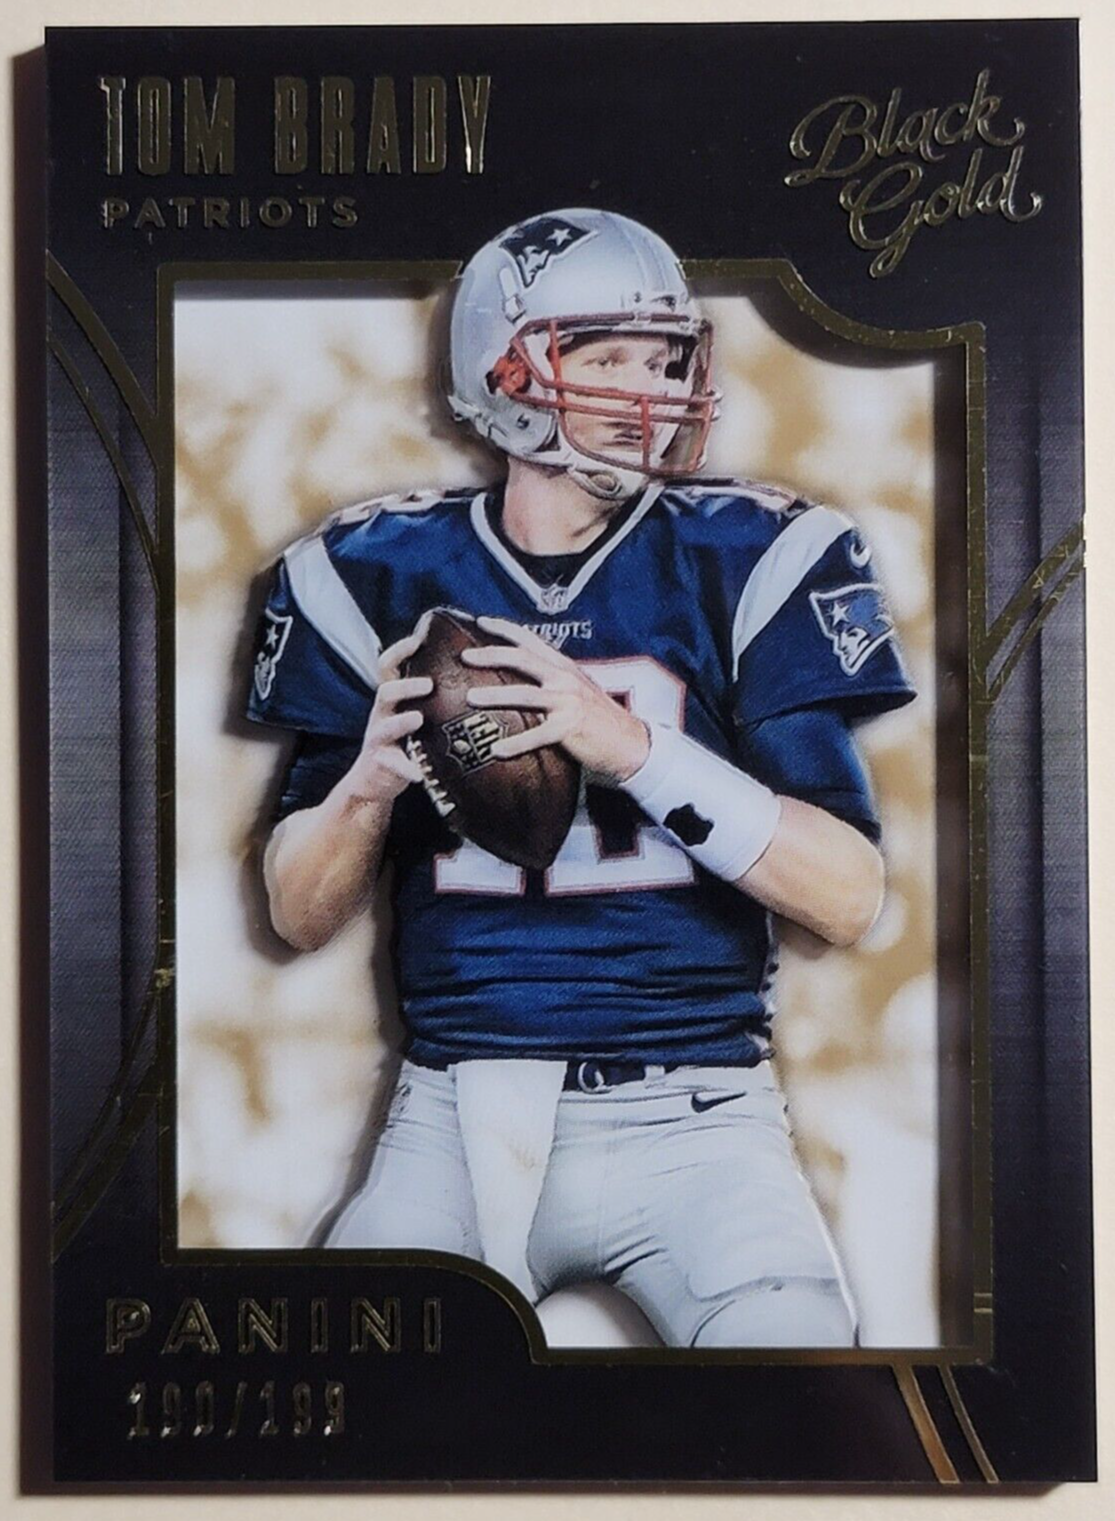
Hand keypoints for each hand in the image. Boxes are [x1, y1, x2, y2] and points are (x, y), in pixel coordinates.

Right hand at [346, 628, 431, 805]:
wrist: (375, 781)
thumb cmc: (404, 741)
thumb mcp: (413, 713)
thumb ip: (431, 696)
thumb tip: (472, 672)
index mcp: (392, 699)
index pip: (389, 666)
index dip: (400, 651)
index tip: (418, 639)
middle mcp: (382, 714)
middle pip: (386, 692)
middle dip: (406, 686)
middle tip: (429, 684)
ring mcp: (379, 739)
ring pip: (385, 727)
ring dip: (402, 722)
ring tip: (418, 718)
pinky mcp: (383, 764)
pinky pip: (395, 766)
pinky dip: (407, 769)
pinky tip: (419, 774)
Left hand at [461, 616, 650, 783]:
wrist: (630, 743)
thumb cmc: (599, 718)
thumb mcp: (577, 689)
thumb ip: (552, 680)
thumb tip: (520, 678)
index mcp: (564, 667)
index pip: (531, 640)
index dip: (505, 628)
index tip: (481, 621)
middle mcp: (565, 679)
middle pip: (522, 660)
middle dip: (491, 655)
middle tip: (465, 656)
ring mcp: (568, 702)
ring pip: (524, 694)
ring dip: (495, 695)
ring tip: (470, 697)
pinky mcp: (570, 728)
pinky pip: (536, 735)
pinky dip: (515, 743)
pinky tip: (496, 750)